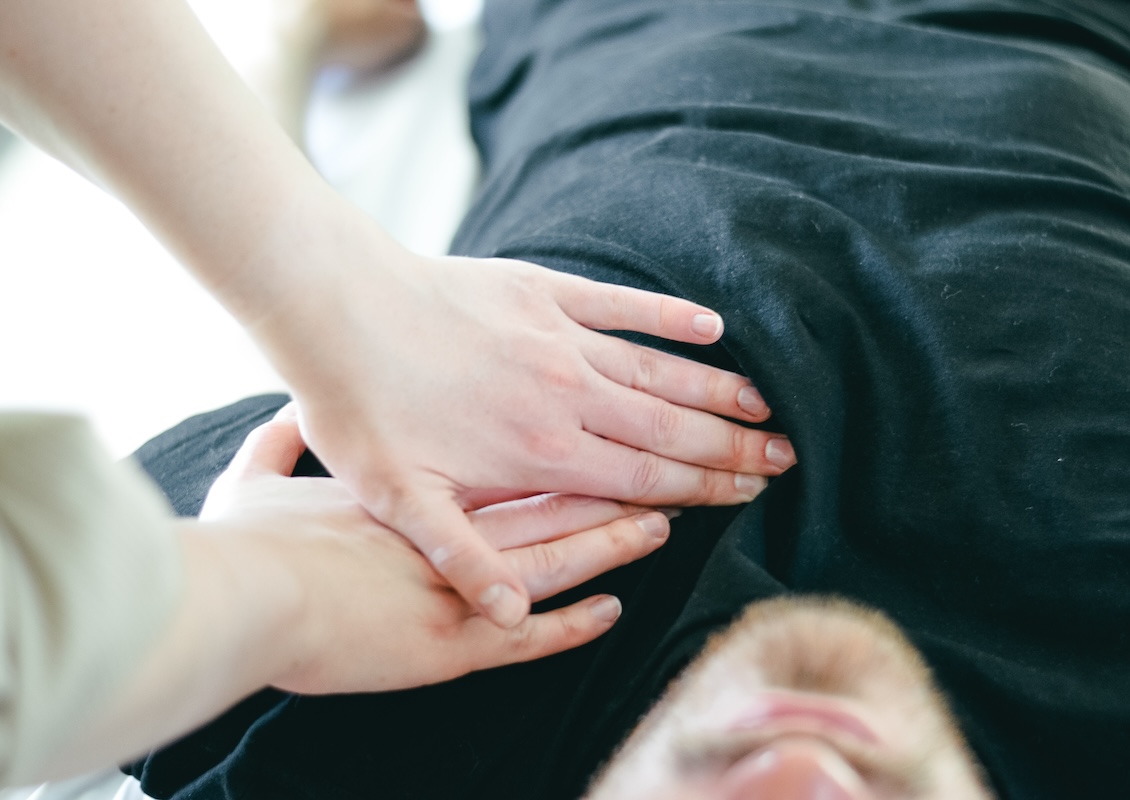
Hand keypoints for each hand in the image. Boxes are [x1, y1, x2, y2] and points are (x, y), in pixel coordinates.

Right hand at [201, 405, 672, 693]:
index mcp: (417, 491)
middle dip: (605, 486)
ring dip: (609, 541)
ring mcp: (459, 589)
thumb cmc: (252, 542)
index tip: (588, 429)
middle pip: (544, 502)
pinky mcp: (453, 646)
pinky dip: (570, 625)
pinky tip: (611, 612)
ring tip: (660, 523)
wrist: (247, 598)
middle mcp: (451, 532)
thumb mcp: (259, 479)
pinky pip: (527, 638)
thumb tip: (283, 419)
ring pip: (553, 558)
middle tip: (658, 469)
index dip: (549, 449)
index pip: (500, 465)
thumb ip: (279, 445)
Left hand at [251, 211, 794, 629]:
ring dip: (718, 391)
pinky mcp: (543, 289)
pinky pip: (624, 305)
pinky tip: (710, 328)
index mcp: (542, 451)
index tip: (752, 493)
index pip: (646, 477)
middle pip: (670, 427)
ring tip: (766, 407)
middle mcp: (567, 393)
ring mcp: (560, 337)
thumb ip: (463, 556)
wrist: (334, 303)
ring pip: (660, 370)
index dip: (706, 487)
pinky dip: (670, 317)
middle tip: (785, 458)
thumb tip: (512, 613)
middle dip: (733, 447)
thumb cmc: (359, 403)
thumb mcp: (398, 498)